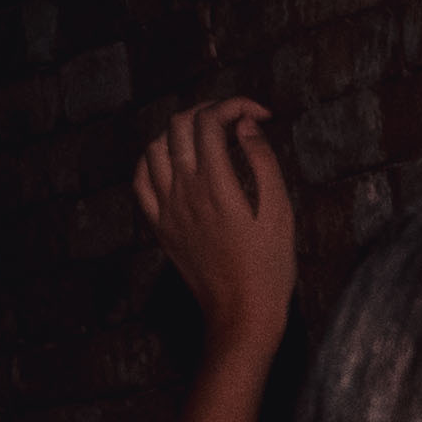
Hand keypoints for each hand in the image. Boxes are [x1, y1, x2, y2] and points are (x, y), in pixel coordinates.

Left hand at [132, 100, 296, 355]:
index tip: (260, 114)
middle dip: (210, 111)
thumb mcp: (280, 215)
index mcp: (216, 185)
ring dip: (181, 132)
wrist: (242, 315)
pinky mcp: (159, 224)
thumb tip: (248, 126)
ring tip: (208, 139)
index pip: (212, 121)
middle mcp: (184, 189)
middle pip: (182, 125)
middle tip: (235, 121)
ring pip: (157, 146)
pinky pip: (141, 178)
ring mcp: (166, 206)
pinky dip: (153, 159)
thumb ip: (264, 164)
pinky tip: (172, 161)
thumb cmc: (269, 270)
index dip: (236, 106)